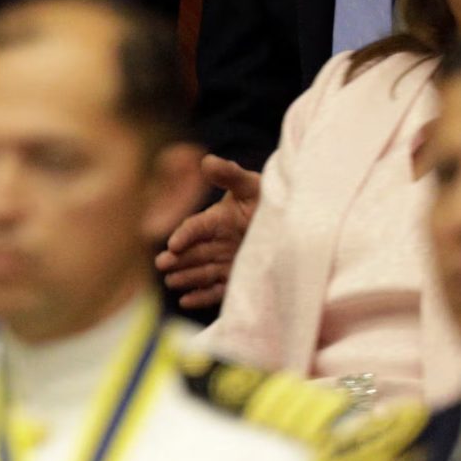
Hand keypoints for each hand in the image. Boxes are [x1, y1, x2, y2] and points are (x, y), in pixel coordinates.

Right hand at [156, 154, 261, 312]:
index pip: (196, 227)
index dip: (185, 234)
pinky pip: (216, 289)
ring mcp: (226, 262)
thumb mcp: (252, 185)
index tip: (173, 244)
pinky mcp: (236, 279)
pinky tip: (185, 300)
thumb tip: (207, 161)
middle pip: (194, 252)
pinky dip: (201, 295)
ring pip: (202, 271)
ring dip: (186, 277)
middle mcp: (218, 242)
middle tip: (162, 264)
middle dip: (177, 258)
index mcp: (218, 219)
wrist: (297, 223)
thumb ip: (230, 175)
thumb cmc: (271, 199)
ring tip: (171, 282)